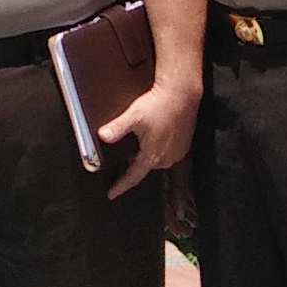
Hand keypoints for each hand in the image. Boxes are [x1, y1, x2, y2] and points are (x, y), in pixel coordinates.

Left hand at [95, 74, 199, 197]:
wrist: (182, 93)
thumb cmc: (159, 103)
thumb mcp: (133, 116)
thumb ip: (117, 128)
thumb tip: (102, 136)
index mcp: (153, 155)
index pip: (133, 177)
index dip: (121, 186)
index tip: (112, 194)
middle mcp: (167, 158)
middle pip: (145, 166)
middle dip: (135, 161)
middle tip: (129, 146)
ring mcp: (177, 152)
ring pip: (157, 159)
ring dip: (149, 153)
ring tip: (145, 136)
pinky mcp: (185, 145)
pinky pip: (168, 152)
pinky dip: (161, 146)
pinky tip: (157, 133)